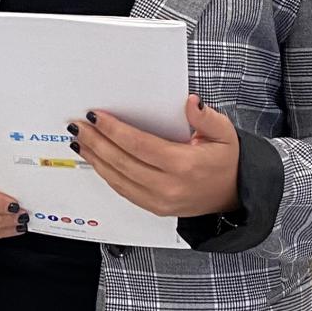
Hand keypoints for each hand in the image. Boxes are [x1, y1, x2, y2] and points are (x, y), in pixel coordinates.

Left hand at [74, 96, 240, 218]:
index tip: (96, 116)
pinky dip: (105, 174)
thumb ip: (205, 117)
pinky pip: (123, 190)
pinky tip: (95, 160)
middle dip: (96, 142)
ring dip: (95, 158)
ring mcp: (159, 201)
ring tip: (80, 141)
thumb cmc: (226, 162)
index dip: (114, 130)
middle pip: (122, 162)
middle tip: (78, 127)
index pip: (139, 145)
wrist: (233, 195)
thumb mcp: (225, 133)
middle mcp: (169, 186)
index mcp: (184, 165)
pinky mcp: (154, 208)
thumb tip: (190, 102)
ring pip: (117, 179)